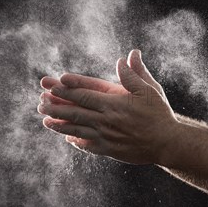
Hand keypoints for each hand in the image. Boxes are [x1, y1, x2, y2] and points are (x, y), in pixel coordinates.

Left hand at [38, 49, 178, 164]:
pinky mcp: (109, 150)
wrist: (167, 143)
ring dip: (59, 124)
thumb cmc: (159, 114)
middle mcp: (106, 120)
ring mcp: (106, 136)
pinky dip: (76, 141)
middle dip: (56, 106)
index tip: (54, 83)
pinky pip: (88, 145)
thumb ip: (135, 75)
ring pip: (77, 129)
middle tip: (41, 102)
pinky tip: (67, 137)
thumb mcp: (150, 90)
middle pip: (75, 111)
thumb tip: (127, 56)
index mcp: (114, 103)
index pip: (85, 94)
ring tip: (45, 120)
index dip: (68, 88)